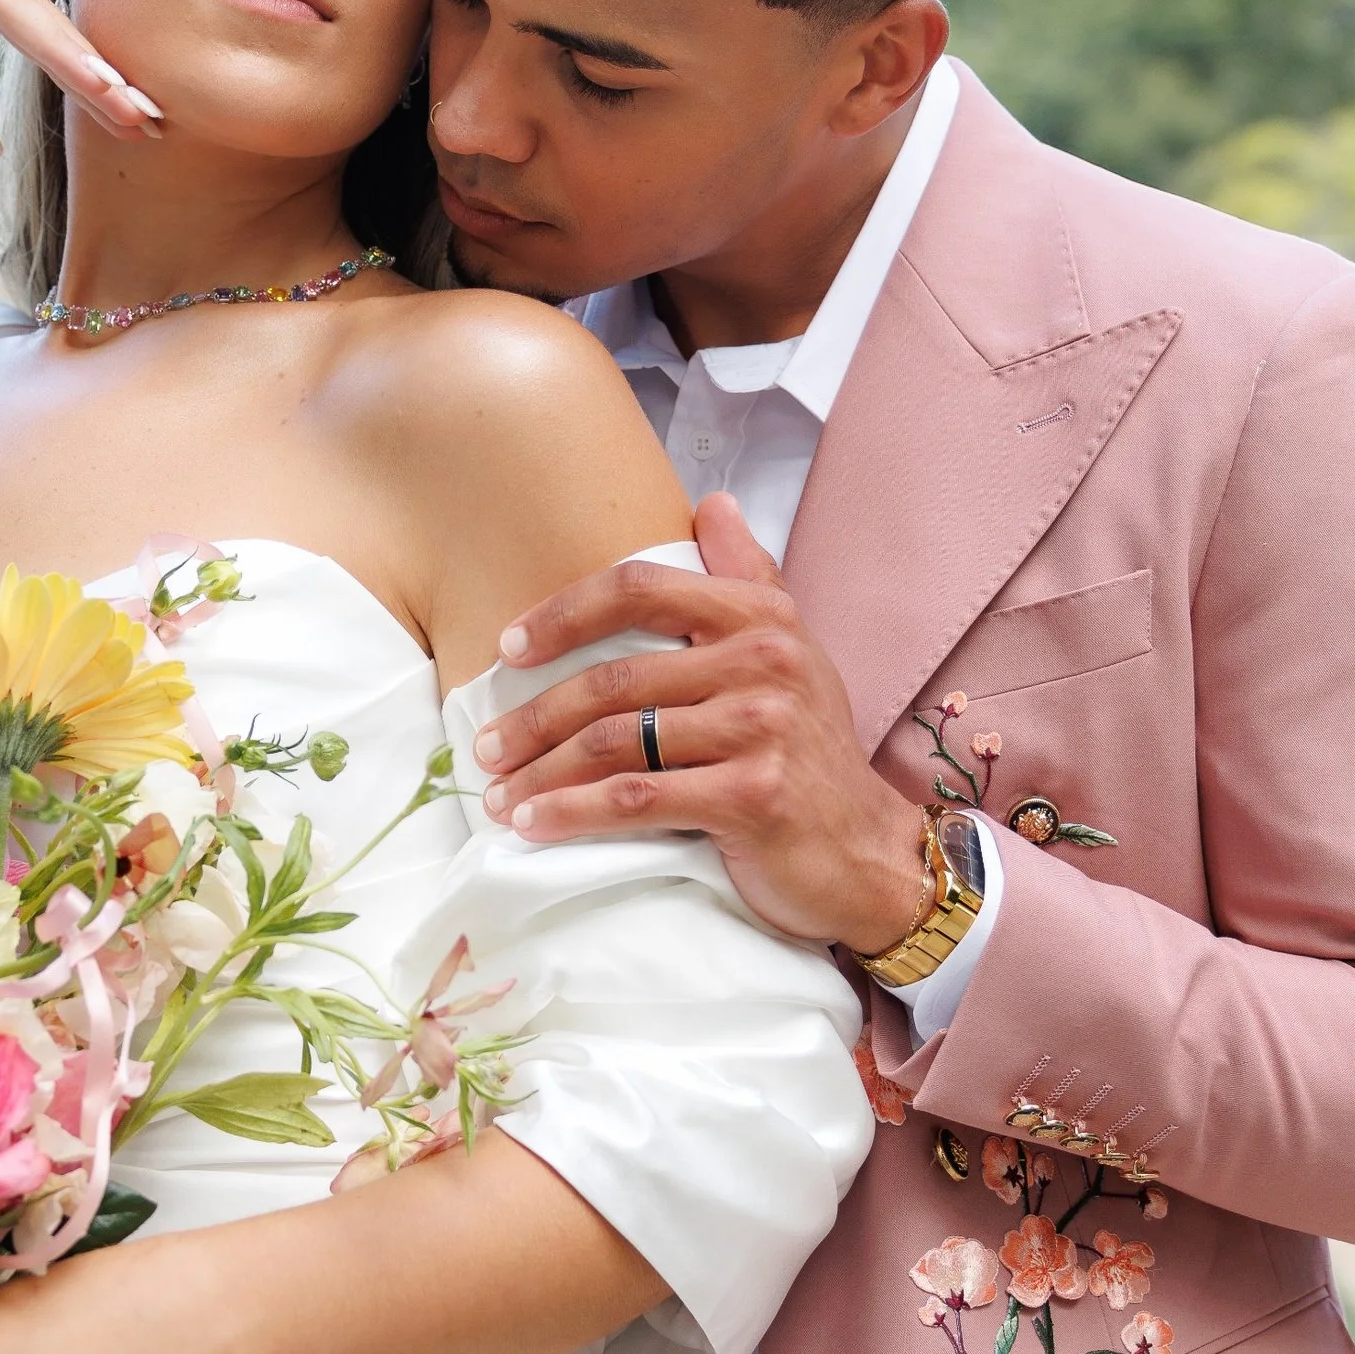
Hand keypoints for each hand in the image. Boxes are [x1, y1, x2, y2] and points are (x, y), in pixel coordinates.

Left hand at [471, 489, 932, 953]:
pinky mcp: (753, 796)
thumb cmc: (810, 754)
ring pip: (616, 744)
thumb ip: (748, 577)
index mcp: (762, 617)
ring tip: (499, 795)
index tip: (509, 648)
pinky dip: (573, 813)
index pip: (640, 589)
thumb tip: (712, 503)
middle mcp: (765, 663)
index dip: (563, 614)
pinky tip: (534, 824)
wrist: (866, 850)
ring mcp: (761, 729)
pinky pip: (637, 799)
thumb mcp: (790, 653)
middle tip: (488, 747)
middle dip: (535, 717)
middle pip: (615, 679)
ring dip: (542, 774)